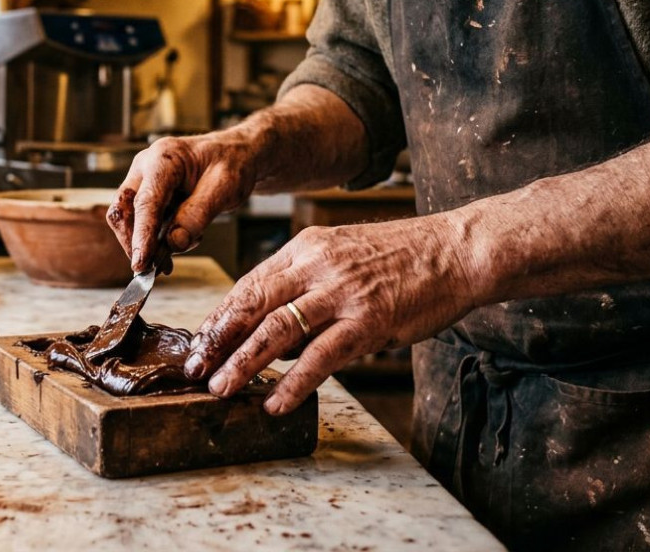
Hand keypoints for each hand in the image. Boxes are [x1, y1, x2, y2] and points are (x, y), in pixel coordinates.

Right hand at [107, 133, 262, 271]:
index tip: (140, 264)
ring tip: (175, 254)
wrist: (237, 153)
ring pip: (130, 218)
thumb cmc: (232, 163)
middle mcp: (146, 166)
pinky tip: (177, 242)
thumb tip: (174, 244)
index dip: (141, 235)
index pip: (145, 201)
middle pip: (124, 209)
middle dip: (135, 241)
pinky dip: (155, 238)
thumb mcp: (224, 188)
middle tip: (151, 269)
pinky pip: (143, 220)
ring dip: (147, 242)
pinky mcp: (149, 193)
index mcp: (164, 158)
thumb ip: (197, 215)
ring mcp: (144, 179)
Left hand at [185, 216, 479, 414]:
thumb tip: (272, 336)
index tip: (198, 342)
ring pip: (276, 331)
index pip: (248, 284)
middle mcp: (316, 267)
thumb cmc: (403, 259)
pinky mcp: (368, 321)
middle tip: (193, 369)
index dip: (219, 316)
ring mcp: (341, 293)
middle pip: (251, 304)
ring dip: (243, 363)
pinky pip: (321, 357)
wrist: (456, 251)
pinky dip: (293, 383)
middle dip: (217, 341)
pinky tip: (275, 402)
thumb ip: (305, 289)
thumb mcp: (343, 257)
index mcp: (306, 248)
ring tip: (220, 388)